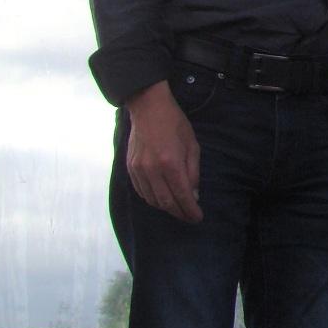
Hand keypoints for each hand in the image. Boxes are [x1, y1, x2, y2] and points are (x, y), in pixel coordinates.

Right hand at [125, 81, 203, 222]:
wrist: (148, 109)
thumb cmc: (175, 124)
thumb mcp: (192, 146)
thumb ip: (193, 173)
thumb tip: (193, 195)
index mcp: (171, 163)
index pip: (182, 196)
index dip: (190, 210)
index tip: (198, 218)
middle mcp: (152, 170)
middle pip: (166, 203)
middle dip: (179, 213)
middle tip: (189, 216)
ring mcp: (139, 170)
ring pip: (152, 200)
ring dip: (166, 208)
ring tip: (178, 209)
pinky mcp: (130, 168)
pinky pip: (141, 192)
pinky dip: (152, 199)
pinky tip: (161, 198)